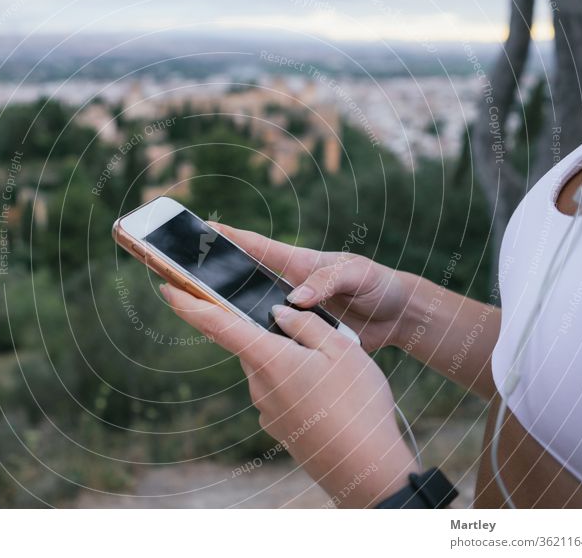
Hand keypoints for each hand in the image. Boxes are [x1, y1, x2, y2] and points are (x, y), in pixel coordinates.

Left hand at [160, 283, 417, 507]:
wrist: (366, 469)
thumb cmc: (356, 403)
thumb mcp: (341, 348)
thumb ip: (305, 324)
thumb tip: (278, 314)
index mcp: (268, 357)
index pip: (217, 324)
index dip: (189, 304)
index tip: (166, 288)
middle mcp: (258, 384)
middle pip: (254, 346)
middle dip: (275, 338)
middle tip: (318, 340)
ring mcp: (266, 409)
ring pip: (270, 370)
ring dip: (291, 364)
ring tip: (334, 374)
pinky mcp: (278, 427)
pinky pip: (281, 394)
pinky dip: (298, 388)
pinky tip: (329, 399)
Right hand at [211, 223, 414, 351]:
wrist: (398, 318)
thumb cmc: (379, 284)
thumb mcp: (358, 273)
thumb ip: (328, 280)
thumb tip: (295, 299)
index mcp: (298, 265)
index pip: (257, 247)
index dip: (229, 237)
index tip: (202, 228)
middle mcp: (288, 288)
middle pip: (244, 282)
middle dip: (215, 278)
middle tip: (183, 276)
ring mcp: (292, 314)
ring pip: (254, 314)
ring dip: (232, 315)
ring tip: (198, 315)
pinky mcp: (301, 338)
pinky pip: (274, 341)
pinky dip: (258, 345)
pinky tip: (240, 352)